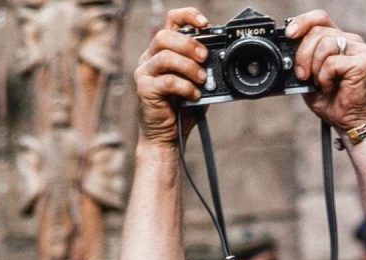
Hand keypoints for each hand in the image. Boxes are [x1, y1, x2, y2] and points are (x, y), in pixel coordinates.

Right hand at [134, 7, 209, 146]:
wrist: (166, 138)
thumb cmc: (181, 111)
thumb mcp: (197, 85)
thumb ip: (204, 70)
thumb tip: (220, 58)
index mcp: (163, 51)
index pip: (171, 21)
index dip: (187, 16)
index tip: (205, 24)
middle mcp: (150, 58)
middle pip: (165, 35)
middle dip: (188, 44)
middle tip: (205, 57)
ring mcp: (145, 73)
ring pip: (165, 56)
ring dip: (188, 66)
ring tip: (201, 79)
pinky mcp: (145, 89)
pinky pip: (166, 81)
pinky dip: (184, 87)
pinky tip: (194, 95)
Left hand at [286, 11, 365, 132]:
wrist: (348, 123)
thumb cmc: (331, 102)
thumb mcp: (308, 78)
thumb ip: (301, 60)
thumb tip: (287, 47)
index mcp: (337, 40)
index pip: (319, 18)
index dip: (302, 22)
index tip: (289, 34)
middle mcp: (350, 40)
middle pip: (318, 31)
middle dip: (303, 54)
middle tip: (303, 75)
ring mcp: (359, 50)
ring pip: (325, 44)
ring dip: (315, 68)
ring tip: (321, 84)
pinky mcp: (363, 62)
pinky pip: (332, 62)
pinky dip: (325, 77)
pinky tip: (330, 87)